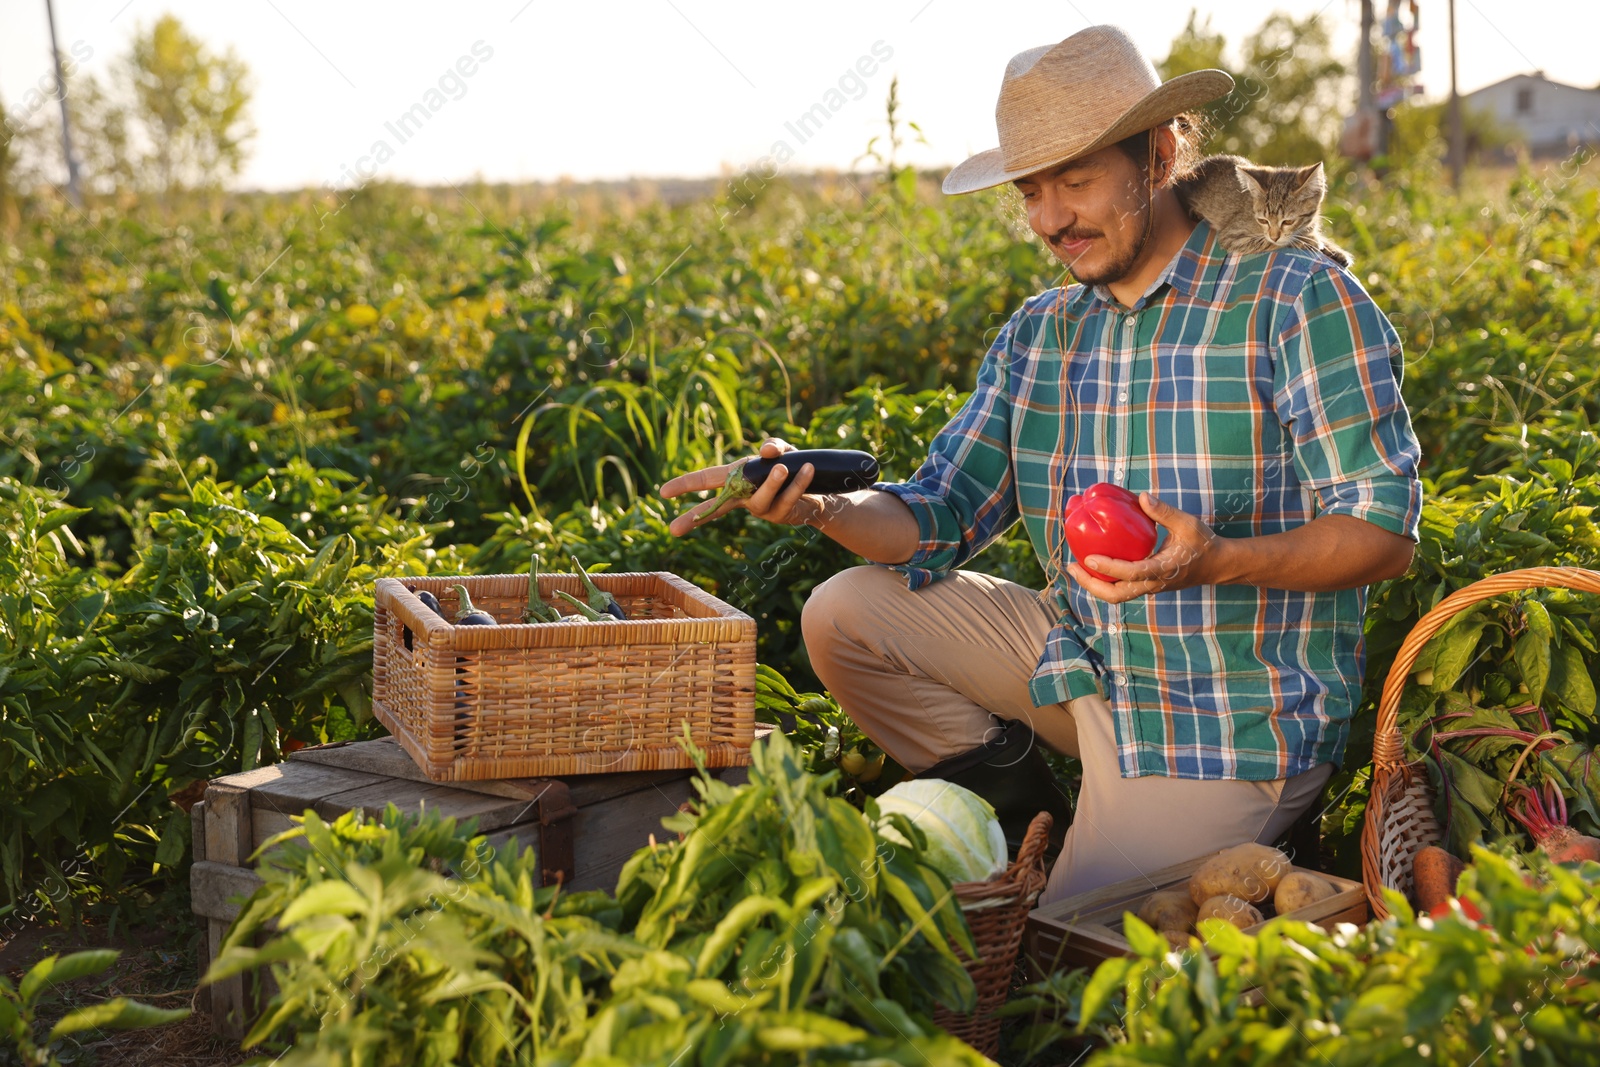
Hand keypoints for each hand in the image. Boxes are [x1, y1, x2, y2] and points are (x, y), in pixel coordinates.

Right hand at [659, 438, 821, 536]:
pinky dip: (798, 482)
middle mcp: (744, 496)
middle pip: (715, 509)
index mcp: (737, 479)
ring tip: (782, 467)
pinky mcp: (780, 515)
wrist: (821, 489)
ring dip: (771, 481)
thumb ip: (774, 446)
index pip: (707, 480)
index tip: (663, 492)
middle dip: (694, 517)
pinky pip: (787, 498)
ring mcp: (761, 508)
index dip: (685, 485)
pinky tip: (807, 469)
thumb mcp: (783, 450)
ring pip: (760, 498)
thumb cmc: (794, 466)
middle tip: (673, 530)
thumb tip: (767, 453)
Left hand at [1066, 492, 1233, 602]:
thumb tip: (1142, 496)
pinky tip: (1093, 564)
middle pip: (1116, 595)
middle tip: (1071, 567)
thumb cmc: (1203, 543)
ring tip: (1075, 568)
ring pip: (1117, 596)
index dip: (1109, 568)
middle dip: (1091, 584)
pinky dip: (1104, 581)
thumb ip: (1164, 511)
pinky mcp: (1147, 586)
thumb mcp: (1187, 523)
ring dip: (1094, 585)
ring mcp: (1149, 587)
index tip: (1089, 559)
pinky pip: (1121, 588)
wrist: (1217, 565)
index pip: (1132, 573)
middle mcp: (1153, 583)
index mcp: (1163, 570)